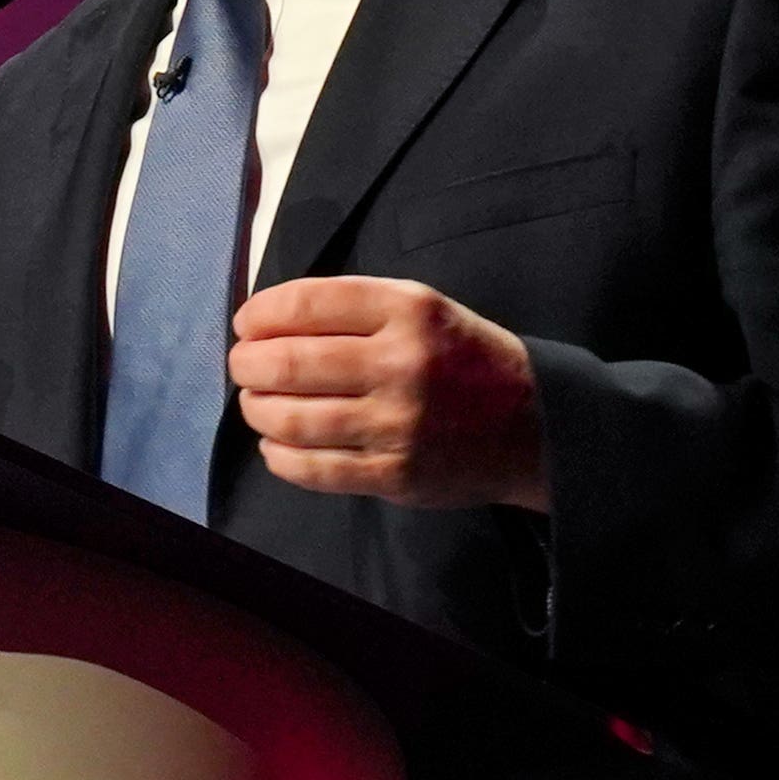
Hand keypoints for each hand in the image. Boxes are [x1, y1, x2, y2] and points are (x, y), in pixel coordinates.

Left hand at [229, 273, 547, 509]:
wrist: (534, 425)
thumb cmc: (459, 357)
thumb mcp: (418, 306)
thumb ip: (349, 306)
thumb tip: (262, 321)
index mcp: (407, 310)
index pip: (305, 303)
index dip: (259, 314)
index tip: (246, 325)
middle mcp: (403, 365)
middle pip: (288, 362)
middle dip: (247, 363)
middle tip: (245, 366)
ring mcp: (400, 425)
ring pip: (292, 418)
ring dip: (256, 409)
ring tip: (256, 403)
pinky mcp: (398, 476)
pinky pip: (315, 469)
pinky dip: (279, 456)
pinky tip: (276, 444)